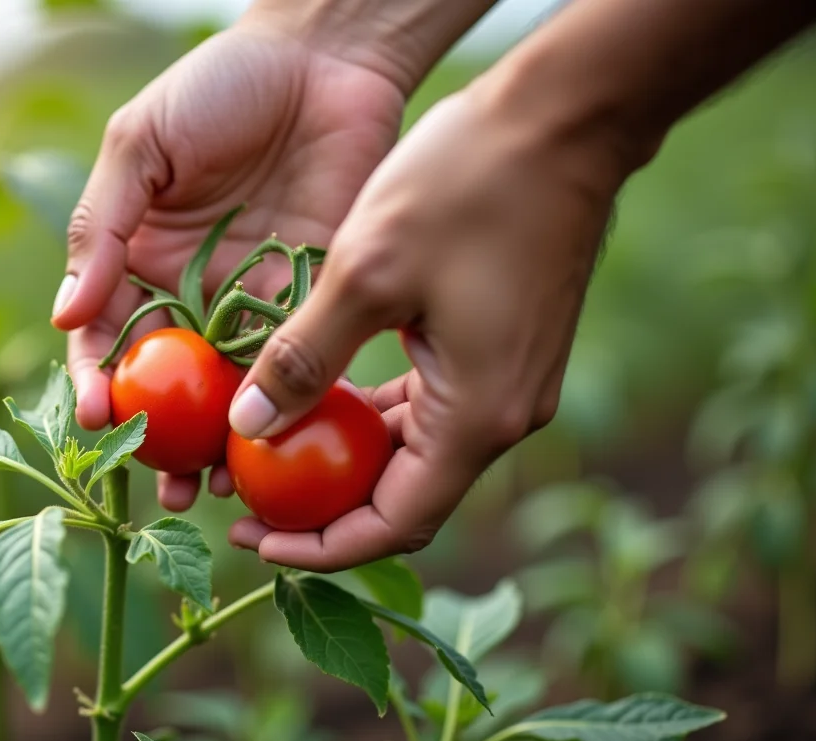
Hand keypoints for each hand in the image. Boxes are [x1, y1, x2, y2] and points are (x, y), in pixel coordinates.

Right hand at [53, 20, 405, 509]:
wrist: (325, 57)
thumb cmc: (219, 87)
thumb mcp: (142, 145)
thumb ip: (103, 227)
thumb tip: (66, 318)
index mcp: (139, 256)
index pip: (106, 334)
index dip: (96, 379)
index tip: (93, 418)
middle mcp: (191, 289)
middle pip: (166, 379)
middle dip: (156, 436)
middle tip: (157, 483)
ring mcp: (251, 298)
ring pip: (227, 386)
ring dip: (216, 440)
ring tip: (209, 489)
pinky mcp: (312, 294)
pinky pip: (292, 359)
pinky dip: (280, 405)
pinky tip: (273, 443)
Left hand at [226, 80, 641, 571]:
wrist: (567, 118)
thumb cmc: (467, 185)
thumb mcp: (367, 274)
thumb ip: (306, 357)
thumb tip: (249, 427)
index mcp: (477, 417)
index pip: (393, 523)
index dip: (319, 546)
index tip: (252, 540)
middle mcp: (503, 416)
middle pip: (404, 496)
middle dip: (324, 508)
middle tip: (248, 496)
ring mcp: (509, 383)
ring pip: (415, 451)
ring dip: (348, 457)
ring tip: (274, 447)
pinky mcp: (503, 348)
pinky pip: (431, 408)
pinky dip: (377, 413)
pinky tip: (325, 391)